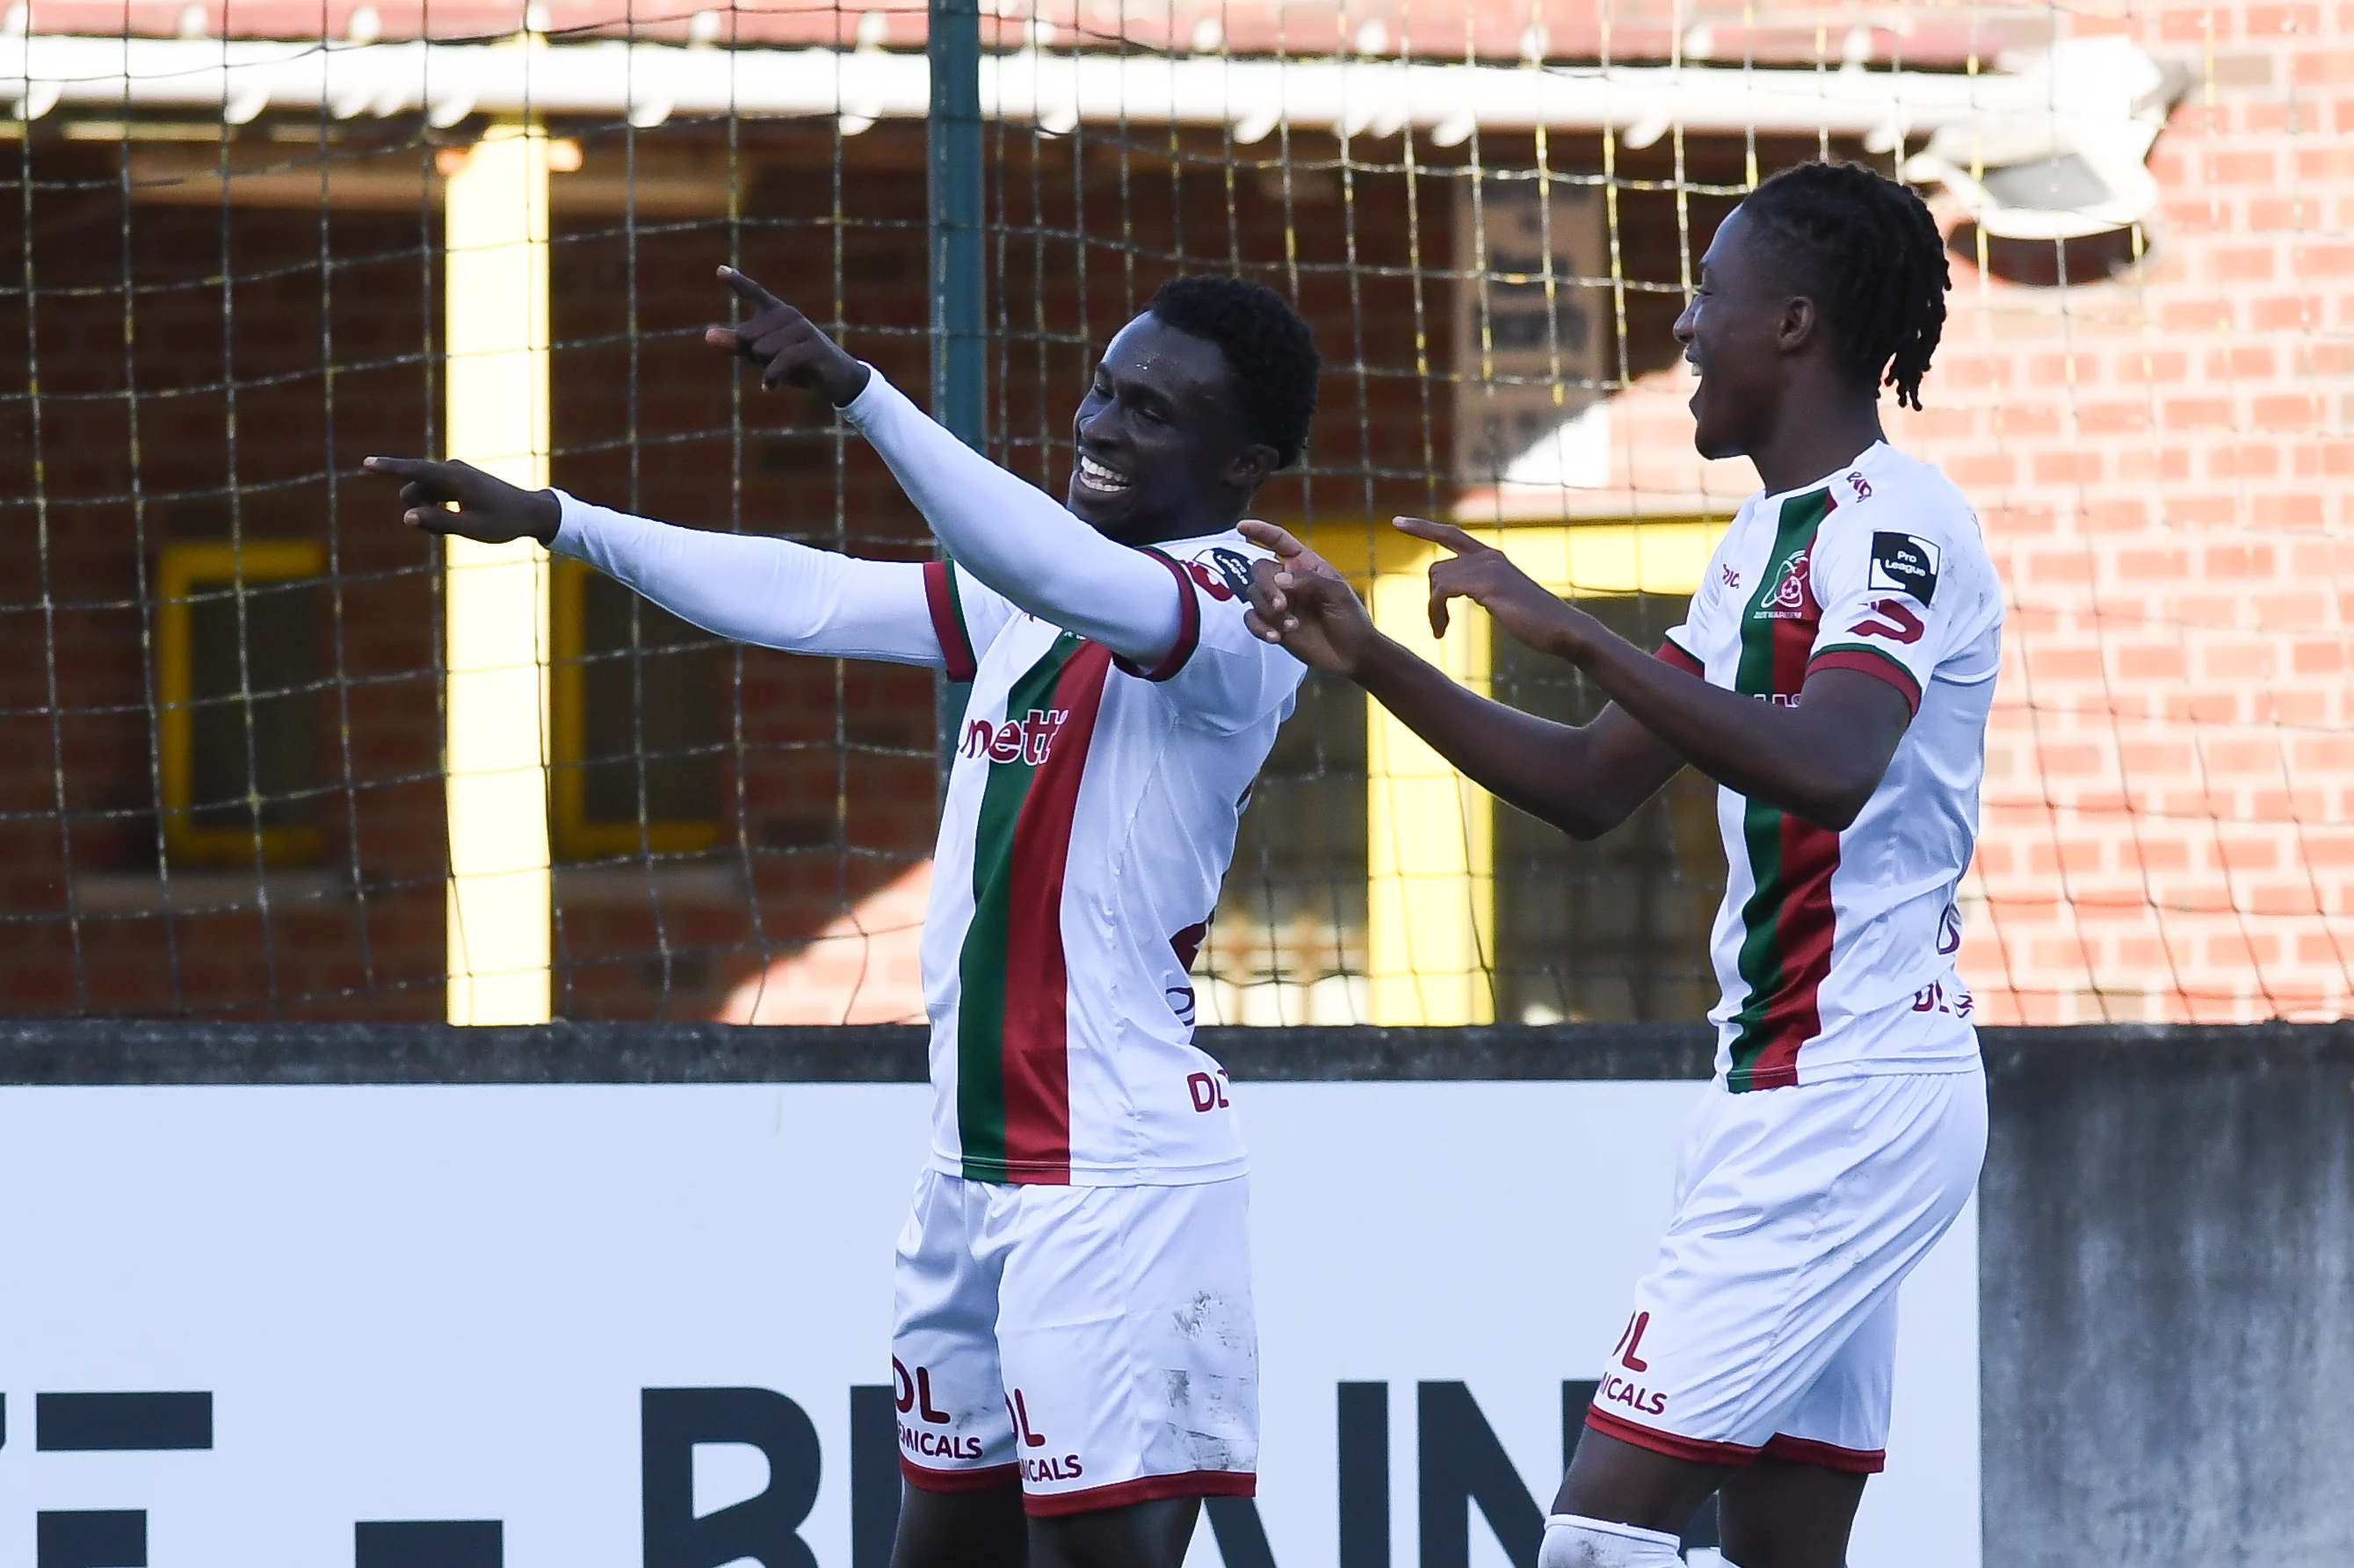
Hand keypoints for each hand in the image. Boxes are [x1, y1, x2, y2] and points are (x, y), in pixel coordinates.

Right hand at [363, 455, 559, 544]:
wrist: (530, 512)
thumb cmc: (504, 522)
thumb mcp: (472, 528)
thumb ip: (438, 522)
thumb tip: (407, 517)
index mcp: (456, 478)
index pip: (415, 471)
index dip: (389, 468)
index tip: (367, 463)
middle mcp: (451, 470)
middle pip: (413, 489)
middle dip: (417, 509)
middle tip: (447, 527)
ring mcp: (453, 473)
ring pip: (421, 492)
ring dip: (427, 510)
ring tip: (457, 522)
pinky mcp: (456, 480)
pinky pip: (432, 492)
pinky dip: (436, 506)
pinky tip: (456, 517)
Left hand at [704, 266, 871, 405]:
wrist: (838, 380)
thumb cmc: (798, 366)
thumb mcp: (765, 357)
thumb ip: (737, 346)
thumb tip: (707, 336)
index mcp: (778, 313)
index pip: (755, 293)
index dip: (737, 282)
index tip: (719, 271)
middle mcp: (790, 315)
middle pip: (747, 335)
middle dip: (754, 357)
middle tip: (777, 363)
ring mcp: (803, 329)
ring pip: (761, 349)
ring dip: (766, 368)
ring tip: (782, 371)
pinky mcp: (813, 347)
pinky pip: (779, 362)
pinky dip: (772, 378)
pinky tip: (770, 387)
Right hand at [1238, 519, 1381, 677]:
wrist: (1351, 654)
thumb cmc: (1351, 620)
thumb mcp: (1337, 594)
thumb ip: (1310, 581)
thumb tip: (1279, 580)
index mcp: (1304, 564)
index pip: (1279, 541)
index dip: (1260, 531)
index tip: (1242, 526)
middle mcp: (1287, 579)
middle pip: (1259, 570)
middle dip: (1267, 588)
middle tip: (1282, 606)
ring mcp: (1278, 602)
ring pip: (1253, 595)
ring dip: (1268, 612)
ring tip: (1292, 627)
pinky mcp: (1272, 624)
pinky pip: (1251, 619)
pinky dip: (1260, 627)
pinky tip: (1276, 637)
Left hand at [1393, 516, 1589, 653]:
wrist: (1564, 630)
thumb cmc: (1537, 622)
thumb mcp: (1505, 598)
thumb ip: (1485, 588)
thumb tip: (1465, 589)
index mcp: (1492, 557)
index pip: (1450, 534)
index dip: (1423, 528)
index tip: (1398, 522)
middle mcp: (1488, 557)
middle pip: (1437, 567)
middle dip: (1431, 597)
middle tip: (1438, 624)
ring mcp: (1488, 568)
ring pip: (1437, 580)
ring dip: (1433, 610)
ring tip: (1441, 632)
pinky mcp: (1487, 583)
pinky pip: (1442, 590)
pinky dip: (1435, 612)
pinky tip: (1442, 632)